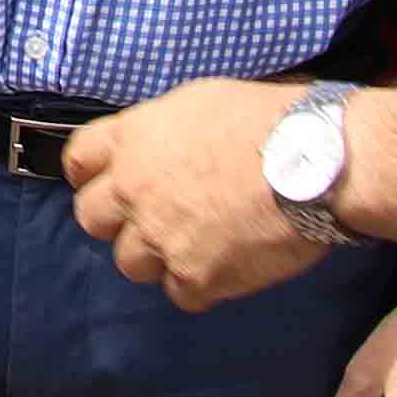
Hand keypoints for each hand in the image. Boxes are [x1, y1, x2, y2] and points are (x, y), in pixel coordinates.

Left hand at [65, 77, 327, 309]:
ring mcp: (160, 237)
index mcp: (133, 138)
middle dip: (117, 221)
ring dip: (157, 257)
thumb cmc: (270, 119)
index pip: (78, 160)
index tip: (106, 182)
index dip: (91, 174)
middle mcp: (134, 189)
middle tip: (152, 219)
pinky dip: (199, 284)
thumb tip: (159, 147)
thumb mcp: (201, 102)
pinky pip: (179, 293)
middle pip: (91, 218)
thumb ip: (163, 132)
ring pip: (130, 263)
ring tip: (197, 244)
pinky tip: (227, 265)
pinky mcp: (195, 277)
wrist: (318, 162)